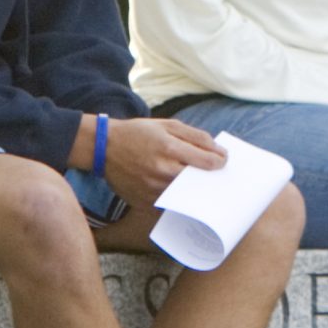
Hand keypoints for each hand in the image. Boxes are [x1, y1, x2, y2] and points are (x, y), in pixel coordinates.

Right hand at [99, 117, 225, 209]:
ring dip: (193, 188)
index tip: (222, 160)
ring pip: (186, 194)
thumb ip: (195, 136)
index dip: (220, 161)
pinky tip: (177, 188)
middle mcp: (162, 170)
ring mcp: (153, 188)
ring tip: (195, 180)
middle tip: (213, 173)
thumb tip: (217, 150)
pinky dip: (177, 197)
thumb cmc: (138, 133)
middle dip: (209, 176)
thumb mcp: (167, 125)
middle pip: (199, 181)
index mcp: (169, 148)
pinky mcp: (146, 201)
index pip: (207, 162)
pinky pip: (170, 203)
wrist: (104, 148)